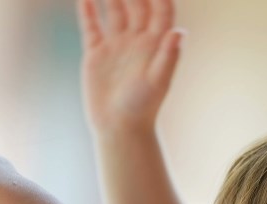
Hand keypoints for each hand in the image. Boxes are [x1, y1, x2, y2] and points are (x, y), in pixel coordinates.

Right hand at [80, 0, 184, 133]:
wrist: (119, 128)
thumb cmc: (143, 108)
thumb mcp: (158, 82)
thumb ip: (168, 56)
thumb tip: (179, 31)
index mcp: (156, 44)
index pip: (161, 9)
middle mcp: (138, 40)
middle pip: (137, 3)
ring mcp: (117, 45)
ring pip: (114, 10)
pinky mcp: (97, 53)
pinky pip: (92, 26)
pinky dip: (88, 10)